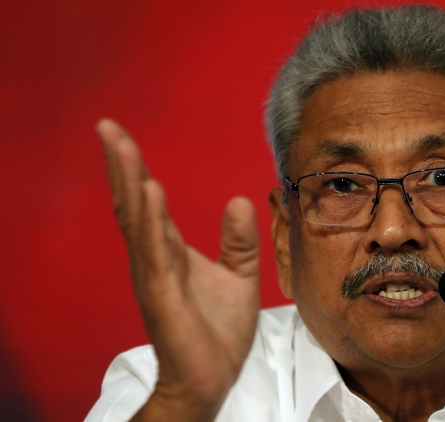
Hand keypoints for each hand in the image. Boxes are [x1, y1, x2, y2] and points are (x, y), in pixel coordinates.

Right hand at [97, 119, 260, 420]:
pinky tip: (151, 191)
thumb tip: (238, 201)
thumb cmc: (218, 332)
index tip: (121, 136)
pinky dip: (151, 221)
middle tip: (107, 126)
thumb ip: (238, 242)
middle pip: (133, 204)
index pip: (148, 204)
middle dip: (122, 165)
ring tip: (122, 147)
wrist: (213, 377)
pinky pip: (155, 252)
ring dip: (129, 182)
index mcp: (171, 252)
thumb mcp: (240, 277)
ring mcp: (155, 276)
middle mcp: (156, 259)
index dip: (135, 170)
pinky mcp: (162, 295)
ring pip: (137, 222)